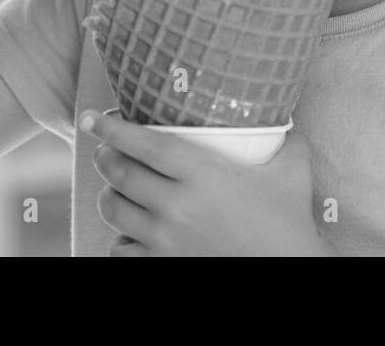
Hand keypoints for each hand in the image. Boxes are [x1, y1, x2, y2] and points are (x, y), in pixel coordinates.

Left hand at [81, 109, 333, 255]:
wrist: (290, 270)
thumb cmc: (290, 222)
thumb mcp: (294, 171)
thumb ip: (286, 140)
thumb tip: (283, 115)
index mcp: (203, 173)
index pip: (143, 144)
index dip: (112, 128)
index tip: (91, 118)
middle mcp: (177, 204)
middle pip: (119, 173)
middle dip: (104, 157)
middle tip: (106, 150)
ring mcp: (167, 239)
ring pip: (114, 209)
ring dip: (110, 195)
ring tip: (117, 189)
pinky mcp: (164, 265)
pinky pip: (120, 250)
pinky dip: (119, 239)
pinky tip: (129, 232)